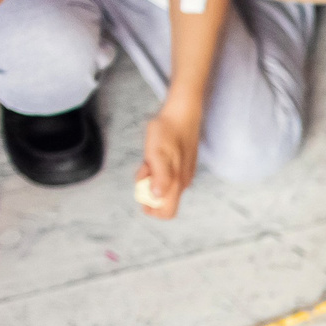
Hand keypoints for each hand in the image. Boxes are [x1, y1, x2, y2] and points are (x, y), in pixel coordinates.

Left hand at [135, 101, 200, 219]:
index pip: (167, 212)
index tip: (140, 196)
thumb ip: (159, 175)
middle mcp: (183, 183)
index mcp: (176, 182)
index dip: (152, 209)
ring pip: (165, 188)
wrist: (182, 114)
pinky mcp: (183, 167)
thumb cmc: (167, 130)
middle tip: (144, 170)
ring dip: (152, 179)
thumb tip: (158, 196)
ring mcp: (184, 175)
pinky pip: (168, 178)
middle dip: (148, 192)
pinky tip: (156, 156)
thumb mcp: (157, 152)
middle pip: (164, 201)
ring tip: (149, 160)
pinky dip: (157, 172)